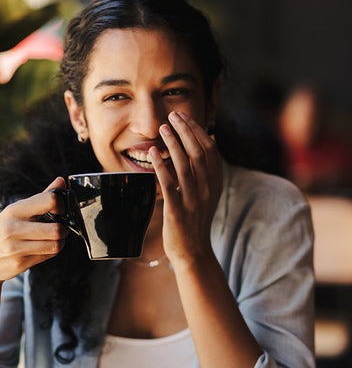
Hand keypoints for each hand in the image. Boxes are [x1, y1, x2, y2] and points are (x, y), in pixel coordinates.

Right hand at [0, 177, 68, 284]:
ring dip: (60, 242)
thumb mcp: (16, 211)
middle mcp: (13, 228)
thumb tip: (61, 181)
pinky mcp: (20, 263)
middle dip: (64, 229)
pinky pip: (48, 256)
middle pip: (57, 229)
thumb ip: (41, 198)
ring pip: (56, 245)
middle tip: (60, 228)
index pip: (49, 200)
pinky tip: (44, 248)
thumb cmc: (1, 233)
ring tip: (53, 239)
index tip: (59, 211)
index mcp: (14, 210)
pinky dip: (51, 251)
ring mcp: (16, 247)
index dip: (61, 206)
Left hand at [149, 111, 221, 265]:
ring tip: (163, 128)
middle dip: (186, 131)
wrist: (194, 251)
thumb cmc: (196, 220)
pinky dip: (160, 166)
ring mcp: (193, 200)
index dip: (197, 130)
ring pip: (185, 165)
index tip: (185, 117)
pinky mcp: (177, 211)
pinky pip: (169, 184)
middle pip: (198, 152)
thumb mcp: (208, 193)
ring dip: (173, 144)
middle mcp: (206, 189)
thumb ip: (208, 168)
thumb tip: (211, 137)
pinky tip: (152, 153)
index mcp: (215, 183)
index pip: (211, 149)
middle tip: (173, 116)